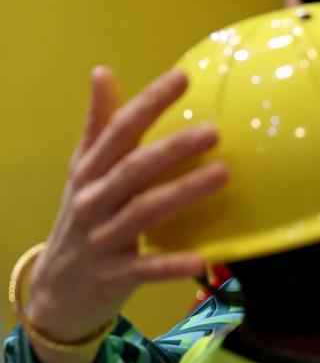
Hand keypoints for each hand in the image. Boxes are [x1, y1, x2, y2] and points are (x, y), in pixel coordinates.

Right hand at [27, 67, 226, 362]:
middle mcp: (92, 200)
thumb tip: (103, 71)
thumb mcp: (83, 172)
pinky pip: (146, 269)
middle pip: (134, 169)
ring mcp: (101, 239)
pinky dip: (171, 265)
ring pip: (143, 212)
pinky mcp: (113, 276)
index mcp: (89, 171)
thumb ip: (99, 126)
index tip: (183, 77)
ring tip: (221, 175)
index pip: (119, 130)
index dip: (149, 103)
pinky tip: (202, 260)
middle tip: (214, 131)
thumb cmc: (83, 219)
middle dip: (172, 148)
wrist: (55, 291)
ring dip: (182, 193)